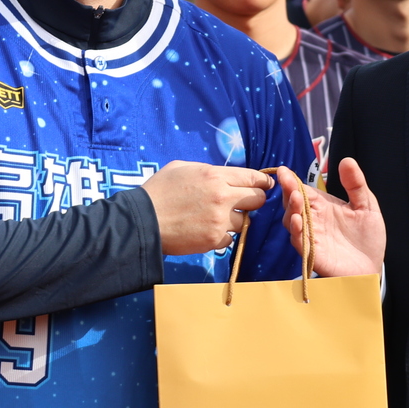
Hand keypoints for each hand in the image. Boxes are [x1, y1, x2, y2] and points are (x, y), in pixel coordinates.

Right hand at [142, 162, 274, 255]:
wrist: (143, 221)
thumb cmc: (159, 191)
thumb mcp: (182, 168)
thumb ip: (209, 170)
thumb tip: (225, 175)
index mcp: (215, 176)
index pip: (254, 177)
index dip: (262, 182)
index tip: (265, 185)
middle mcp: (223, 197)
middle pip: (257, 199)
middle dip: (253, 200)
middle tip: (243, 202)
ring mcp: (220, 220)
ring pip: (244, 220)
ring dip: (235, 219)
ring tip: (216, 217)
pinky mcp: (214, 239)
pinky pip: (230, 238)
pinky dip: (222, 235)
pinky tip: (207, 229)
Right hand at [273, 160, 384, 276]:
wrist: (372, 268)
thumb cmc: (368, 239)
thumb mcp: (367, 206)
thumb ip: (356, 184)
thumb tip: (346, 160)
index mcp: (323, 206)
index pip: (303, 190)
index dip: (292, 180)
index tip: (284, 170)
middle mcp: (313, 220)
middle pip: (293, 203)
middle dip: (288, 191)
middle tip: (287, 180)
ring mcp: (311, 237)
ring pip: (291, 220)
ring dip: (291, 209)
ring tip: (296, 198)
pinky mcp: (312, 253)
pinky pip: (299, 241)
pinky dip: (296, 230)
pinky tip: (298, 220)